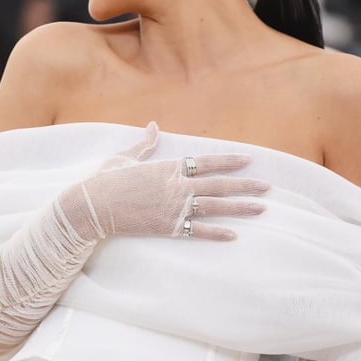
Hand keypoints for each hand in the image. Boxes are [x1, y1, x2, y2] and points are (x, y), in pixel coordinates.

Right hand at [60, 121, 268, 242]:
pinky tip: (234, 235)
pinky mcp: (168, 227)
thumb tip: (154, 126)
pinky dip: (217, 233)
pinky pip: (198, 230)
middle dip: (246, 185)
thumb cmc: (106, 180)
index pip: (207, 162)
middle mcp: (176, 187)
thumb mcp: (125, 157)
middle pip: (219, 185)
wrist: (92, 206)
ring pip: (215, 207)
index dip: (229, 160)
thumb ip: (145, 144)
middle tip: (268, 187)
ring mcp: (174, 208)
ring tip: (262, 208)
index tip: (249, 160)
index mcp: (169, 167)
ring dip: (240, 208)